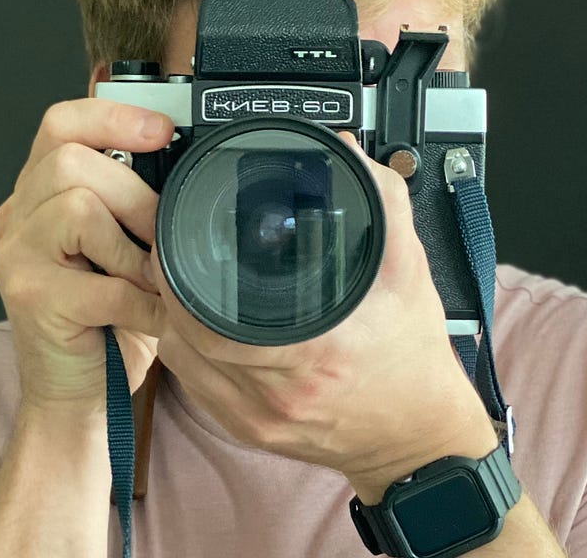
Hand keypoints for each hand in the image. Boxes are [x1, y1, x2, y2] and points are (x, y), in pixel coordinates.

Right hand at [0, 99, 173, 415]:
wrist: (81, 392)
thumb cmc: (112, 316)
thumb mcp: (126, 246)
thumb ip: (137, 204)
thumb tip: (190, 169)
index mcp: (41, 193)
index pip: (61, 125)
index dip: (112, 117)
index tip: (162, 130)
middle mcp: (17, 216)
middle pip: (72, 161)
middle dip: (136, 196)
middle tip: (164, 235)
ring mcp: (15, 256)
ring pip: (79, 208)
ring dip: (134, 249)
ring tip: (152, 278)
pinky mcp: (29, 299)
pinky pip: (102, 283)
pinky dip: (144, 301)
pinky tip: (157, 314)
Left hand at [153, 131, 496, 502]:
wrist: (416, 434)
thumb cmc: (411, 356)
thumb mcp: (409, 270)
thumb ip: (383, 202)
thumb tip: (346, 153)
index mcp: (315, 348)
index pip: (215, 316)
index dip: (182, 277)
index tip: (176, 244)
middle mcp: (279, 390)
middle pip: (187, 335)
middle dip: (170, 288)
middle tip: (173, 255)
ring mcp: (259, 418)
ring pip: (183, 362)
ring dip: (174, 320)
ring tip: (183, 285)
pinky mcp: (251, 432)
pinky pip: (195, 390)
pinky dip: (187, 353)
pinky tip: (198, 330)